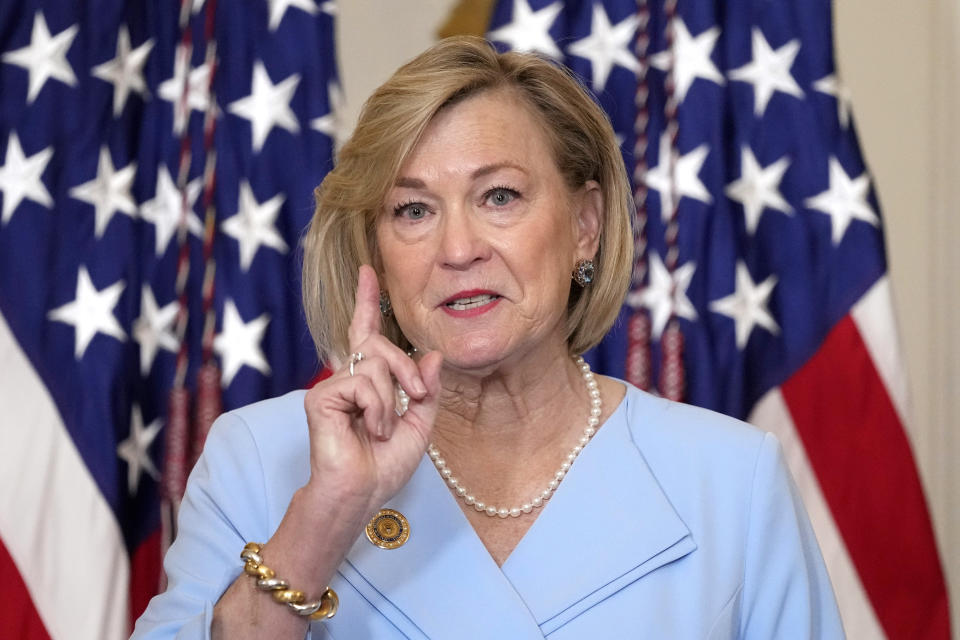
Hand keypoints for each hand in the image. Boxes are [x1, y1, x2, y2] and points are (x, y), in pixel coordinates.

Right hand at [302, 265, 442, 516]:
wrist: (359, 495)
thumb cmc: (383, 467)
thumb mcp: (418, 426)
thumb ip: (425, 389)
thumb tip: (431, 355)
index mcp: (367, 383)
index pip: (366, 333)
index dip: (367, 302)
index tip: (369, 272)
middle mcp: (346, 378)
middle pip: (380, 345)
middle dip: (407, 369)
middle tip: (416, 397)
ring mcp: (331, 385)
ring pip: (376, 365)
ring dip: (392, 400)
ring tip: (382, 429)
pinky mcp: (320, 396)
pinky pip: (363, 383)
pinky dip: (377, 408)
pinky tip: (370, 429)